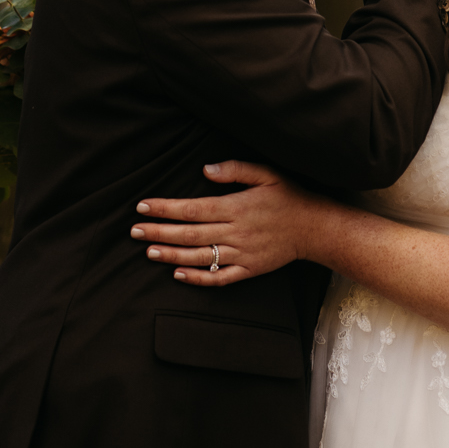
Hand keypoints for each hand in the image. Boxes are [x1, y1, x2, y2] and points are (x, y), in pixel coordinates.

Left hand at [130, 160, 316, 284]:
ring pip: (200, 257)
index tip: (143, 207)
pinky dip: (197, 278)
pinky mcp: (249, 270)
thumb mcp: (266, 173)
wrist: (314, 228)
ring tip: (148, 251)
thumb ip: (235, 170)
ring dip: (171, 254)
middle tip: (134, 230)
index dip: (166, 208)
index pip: (193, 209)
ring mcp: (242, 254)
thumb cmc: (289, 197)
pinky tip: (178, 273)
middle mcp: (236, 232)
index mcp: (236, 207)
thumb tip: (206, 169)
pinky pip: (219, 277)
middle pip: (190, 233)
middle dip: (159, 231)